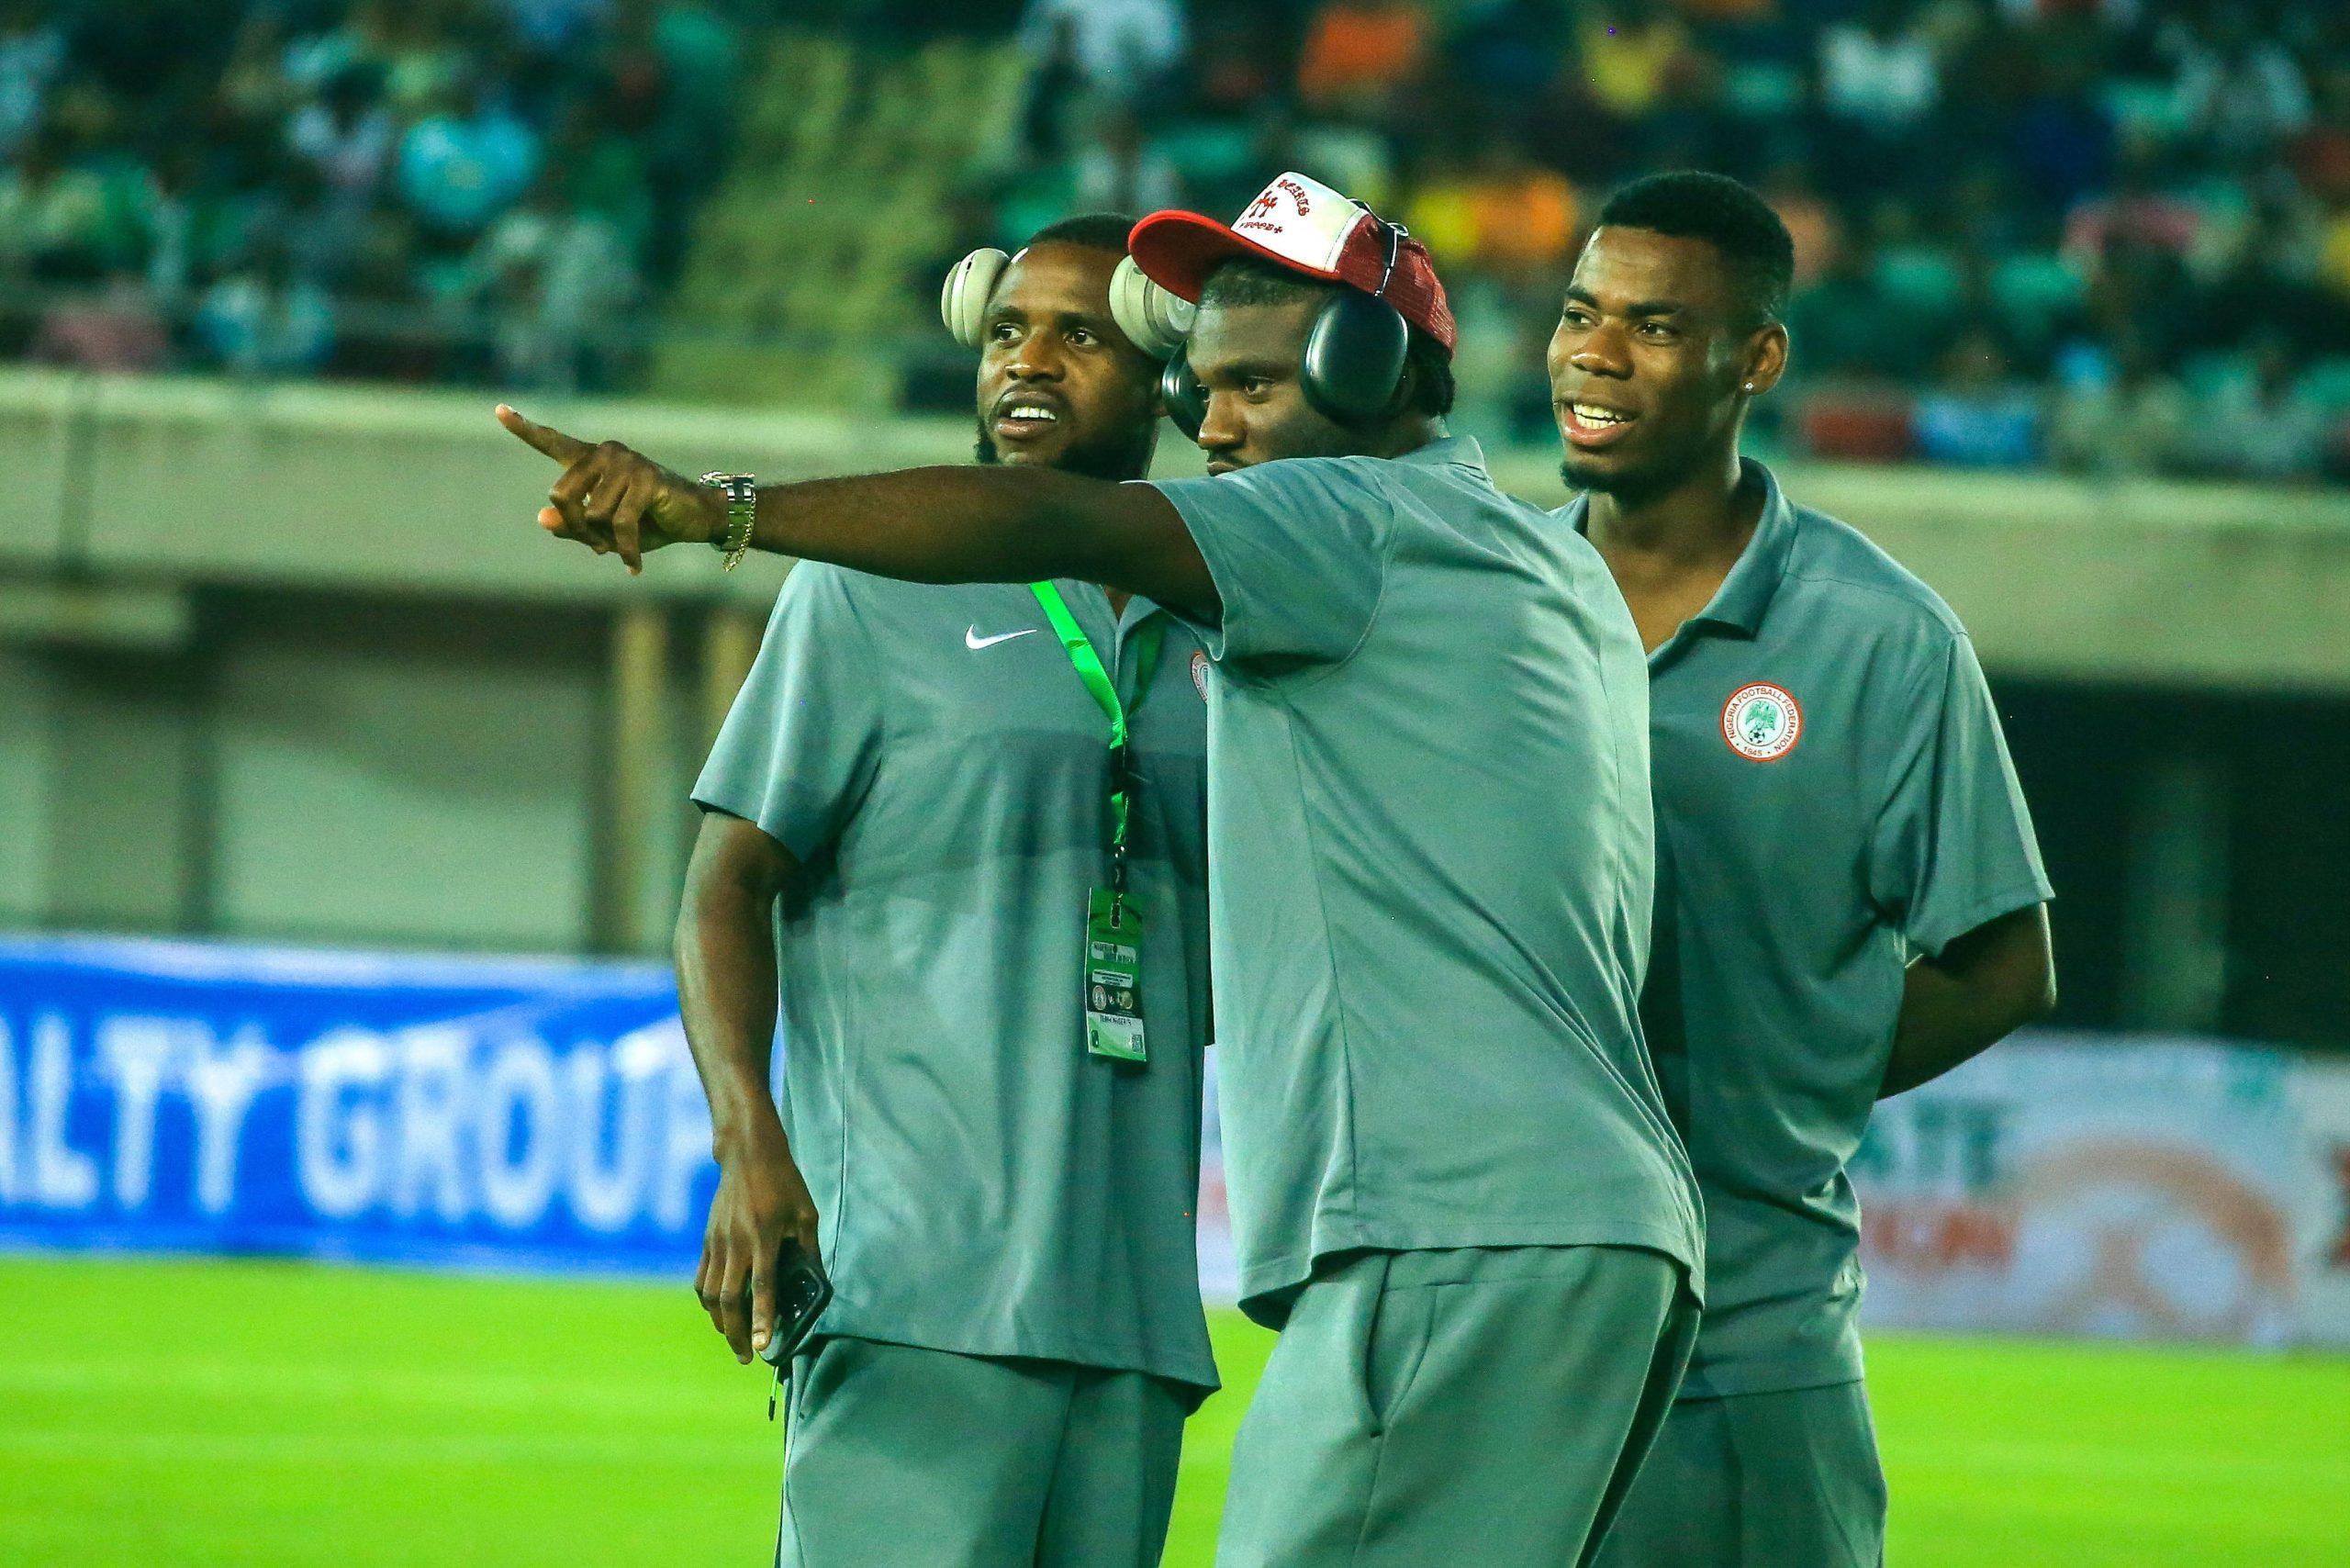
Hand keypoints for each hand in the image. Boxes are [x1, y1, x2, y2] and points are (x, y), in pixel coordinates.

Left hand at [496, 404, 725, 572]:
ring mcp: (626, 463)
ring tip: (623, 548)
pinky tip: (633, 566)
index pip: (552, 443)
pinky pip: (620, 524)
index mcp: (590, 460)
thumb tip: (542, 518)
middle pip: (561, 496)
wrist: (695, 518)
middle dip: (576, 530)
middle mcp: (605, 453)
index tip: (498, 410)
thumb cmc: (648, 522)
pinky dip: (626, 551)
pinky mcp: (646, 479)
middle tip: (597, 547)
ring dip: (605, 541)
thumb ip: (572, 525)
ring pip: (591, 514)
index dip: (524, 428)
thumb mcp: (604, 531)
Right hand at [694, 1113, 820, 1363]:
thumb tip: (817, 1285)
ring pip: (712, 1294)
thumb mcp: (806, 1214)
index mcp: (766, 1237)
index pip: (764, 1287)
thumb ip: (809, 1251)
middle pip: (730, 1299)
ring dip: (721, 1322)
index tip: (763, 1347)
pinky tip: (719, 1313)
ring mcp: (718, 1242)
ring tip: (734, 1340)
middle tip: (747, 1357)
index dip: (763, 1320)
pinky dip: (708, 1302)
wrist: (748, 1155)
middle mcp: (737, 1243)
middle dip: (737, 1334)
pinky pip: (702, 1279)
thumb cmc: (784, 1183)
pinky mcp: (707, 1240)